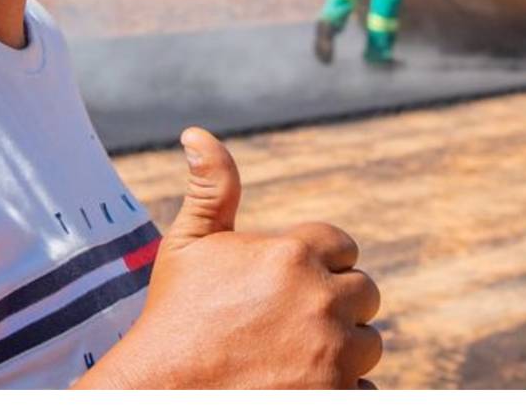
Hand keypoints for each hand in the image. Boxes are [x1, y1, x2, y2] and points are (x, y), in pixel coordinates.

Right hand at [86, 130, 380, 388]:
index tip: (290, 286)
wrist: (157, 396)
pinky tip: (302, 387)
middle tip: (294, 324)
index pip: (344, 247)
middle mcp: (320, 300)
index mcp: (293, 253)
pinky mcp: (334, 400)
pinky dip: (343, 390)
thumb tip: (196, 133)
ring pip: (368, 343)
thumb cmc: (172, 320)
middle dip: (337, 305)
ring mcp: (331, 356)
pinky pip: (365, 390)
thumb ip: (211, 187)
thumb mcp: (187, 245)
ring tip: (297, 357)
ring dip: (343, 349)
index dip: (319, 265)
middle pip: (364, 293)